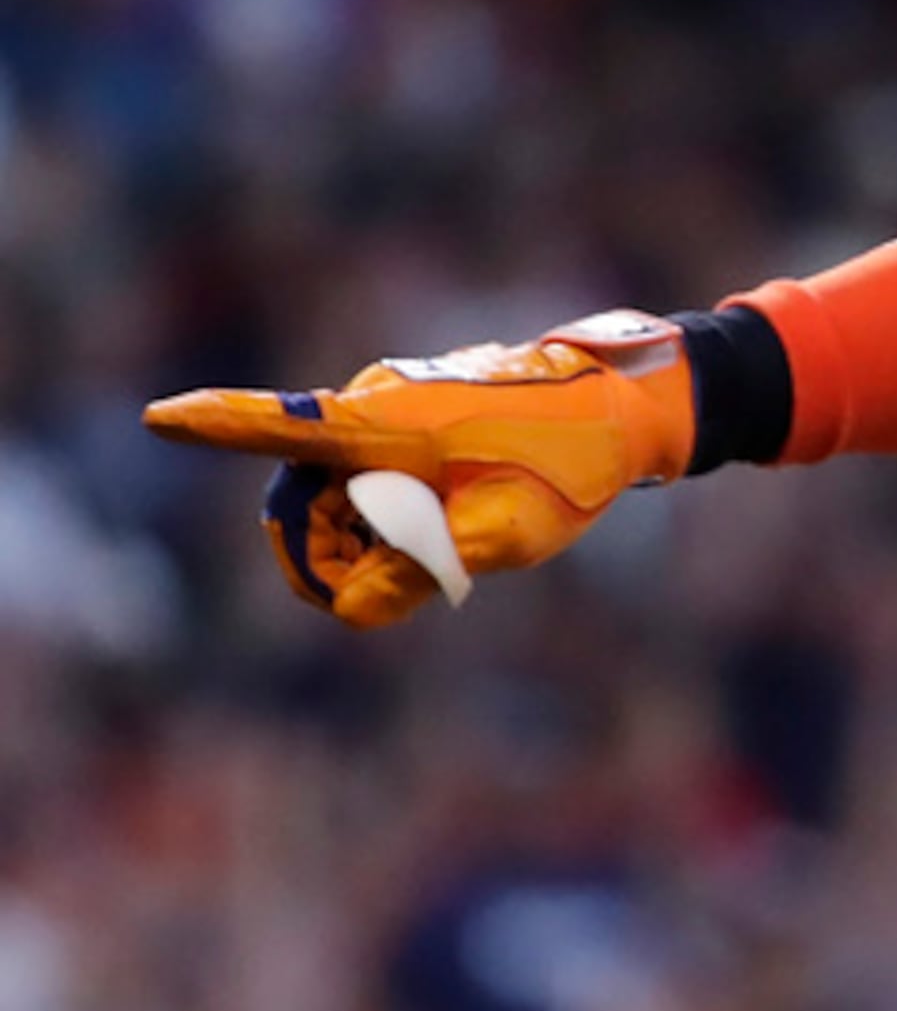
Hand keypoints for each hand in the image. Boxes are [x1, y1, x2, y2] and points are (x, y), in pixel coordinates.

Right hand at [145, 310, 694, 628]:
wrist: (624, 406)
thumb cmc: (571, 465)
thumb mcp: (506, 536)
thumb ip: (422, 573)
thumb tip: (350, 606)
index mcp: (389, 424)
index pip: (286, 427)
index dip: (217, 426)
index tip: (158, 419)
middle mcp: (373, 404)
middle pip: (297, 499)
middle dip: (325, 555)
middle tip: (402, 581)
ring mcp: (385, 406)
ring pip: (327, 495)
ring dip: (359, 537)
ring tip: (441, 542)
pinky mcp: (400, 417)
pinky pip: (358, 478)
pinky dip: (381, 515)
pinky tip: (444, 518)